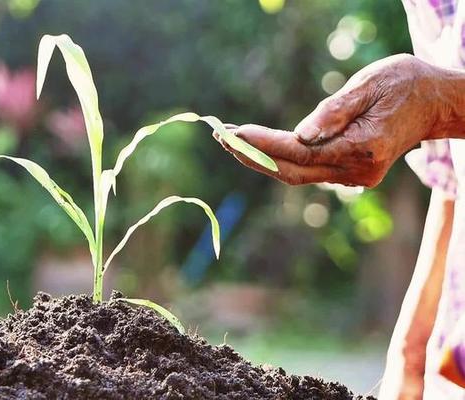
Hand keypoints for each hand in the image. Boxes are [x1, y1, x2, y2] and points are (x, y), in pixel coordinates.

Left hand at [215, 54, 463, 186]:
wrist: (435, 104)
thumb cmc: (404, 84)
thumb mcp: (370, 84)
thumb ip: (334, 111)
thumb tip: (299, 134)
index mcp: (363, 149)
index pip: (300, 152)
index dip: (263, 144)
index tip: (232, 132)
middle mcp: (357, 171)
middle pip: (292, 171)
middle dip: (252, 155)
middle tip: (221, 137)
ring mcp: (354, 178)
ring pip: (297, 173)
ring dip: (262, 158)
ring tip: (230, 139)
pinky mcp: (351, 175)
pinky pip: (308, 170)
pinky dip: (281, 159)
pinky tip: (258, 147)